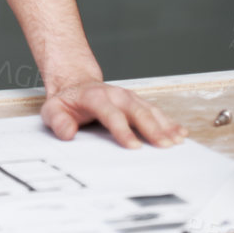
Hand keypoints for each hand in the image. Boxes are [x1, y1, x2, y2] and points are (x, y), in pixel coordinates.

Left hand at [41, 80, 187, 148]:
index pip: (110, 112)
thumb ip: (58, 121)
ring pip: (149, 109)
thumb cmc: (66, 103)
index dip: (122, 129)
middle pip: (135, 109)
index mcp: (94, 97)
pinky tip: (181, 132)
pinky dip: (169, 121)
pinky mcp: (136, 103)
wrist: (75, 85)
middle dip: (151, 127)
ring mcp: (128, 98)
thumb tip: (68, 132)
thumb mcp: (52, 111)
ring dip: (164, 125)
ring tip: (177, 140)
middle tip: (164, 146)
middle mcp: (115, 95)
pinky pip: (155, 111)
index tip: (133, 147)